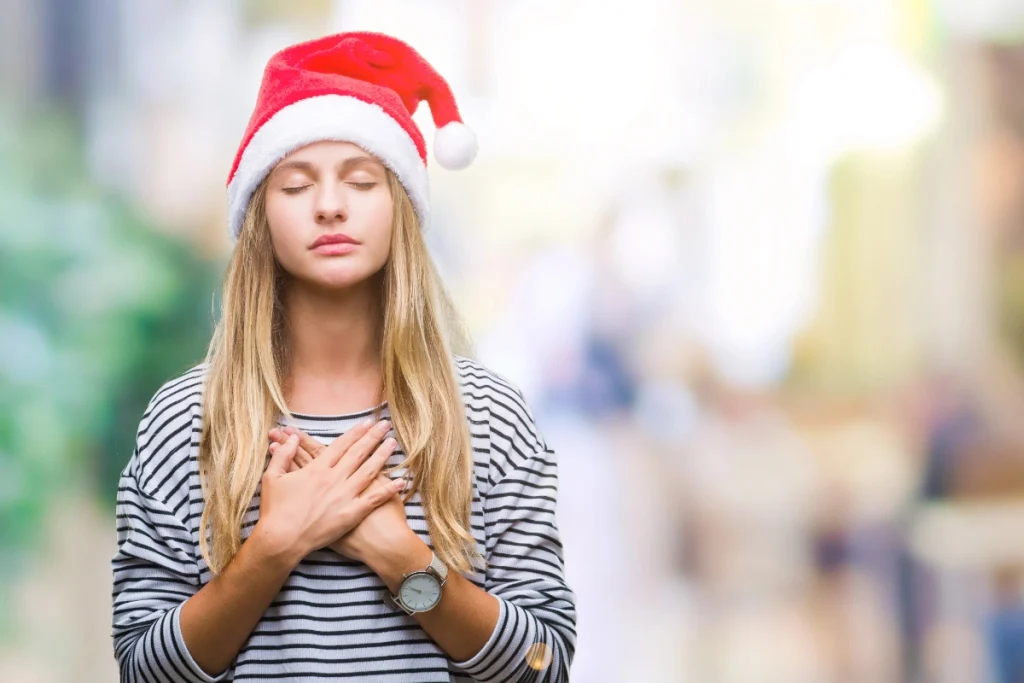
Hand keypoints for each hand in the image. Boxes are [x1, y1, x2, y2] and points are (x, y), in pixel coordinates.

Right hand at [255, 419, 405, 565]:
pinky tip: (400, 481)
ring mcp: (344, 496)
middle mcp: (333, 479)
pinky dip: (388, 489)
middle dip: (373, 437)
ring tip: (393, 443)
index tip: (367, 423)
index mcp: (316, 469)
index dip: (355, 432)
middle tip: (385, 425)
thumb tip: (293, 438)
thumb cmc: (274, 511)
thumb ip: (283, 455)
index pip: (341, 445)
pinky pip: (374, 499)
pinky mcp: (351, 514)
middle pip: (358, 453)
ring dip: (382, 455)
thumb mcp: (272, 478)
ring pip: (368, 471)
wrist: (281, 541)